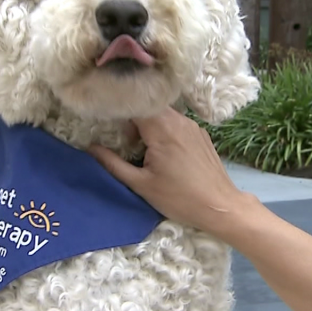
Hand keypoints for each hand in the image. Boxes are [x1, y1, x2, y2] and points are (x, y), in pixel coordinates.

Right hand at [88, 107, 252, 234]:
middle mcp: (178, 119)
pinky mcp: (201, 133)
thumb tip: (90, 149)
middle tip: (124, 140)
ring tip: (142, 148)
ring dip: (149, 124)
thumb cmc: (179, 198)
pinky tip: (164, 152)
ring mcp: (192, 125)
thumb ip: (113, 164)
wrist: (220, 207)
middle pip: (148, 106)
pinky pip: (176, 122)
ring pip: (163, 114)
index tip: (107, 120)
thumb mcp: (141, 184)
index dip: (118, 109)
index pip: (134, 103)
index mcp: (161, 128)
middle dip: (133, 118)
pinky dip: (164, 129)